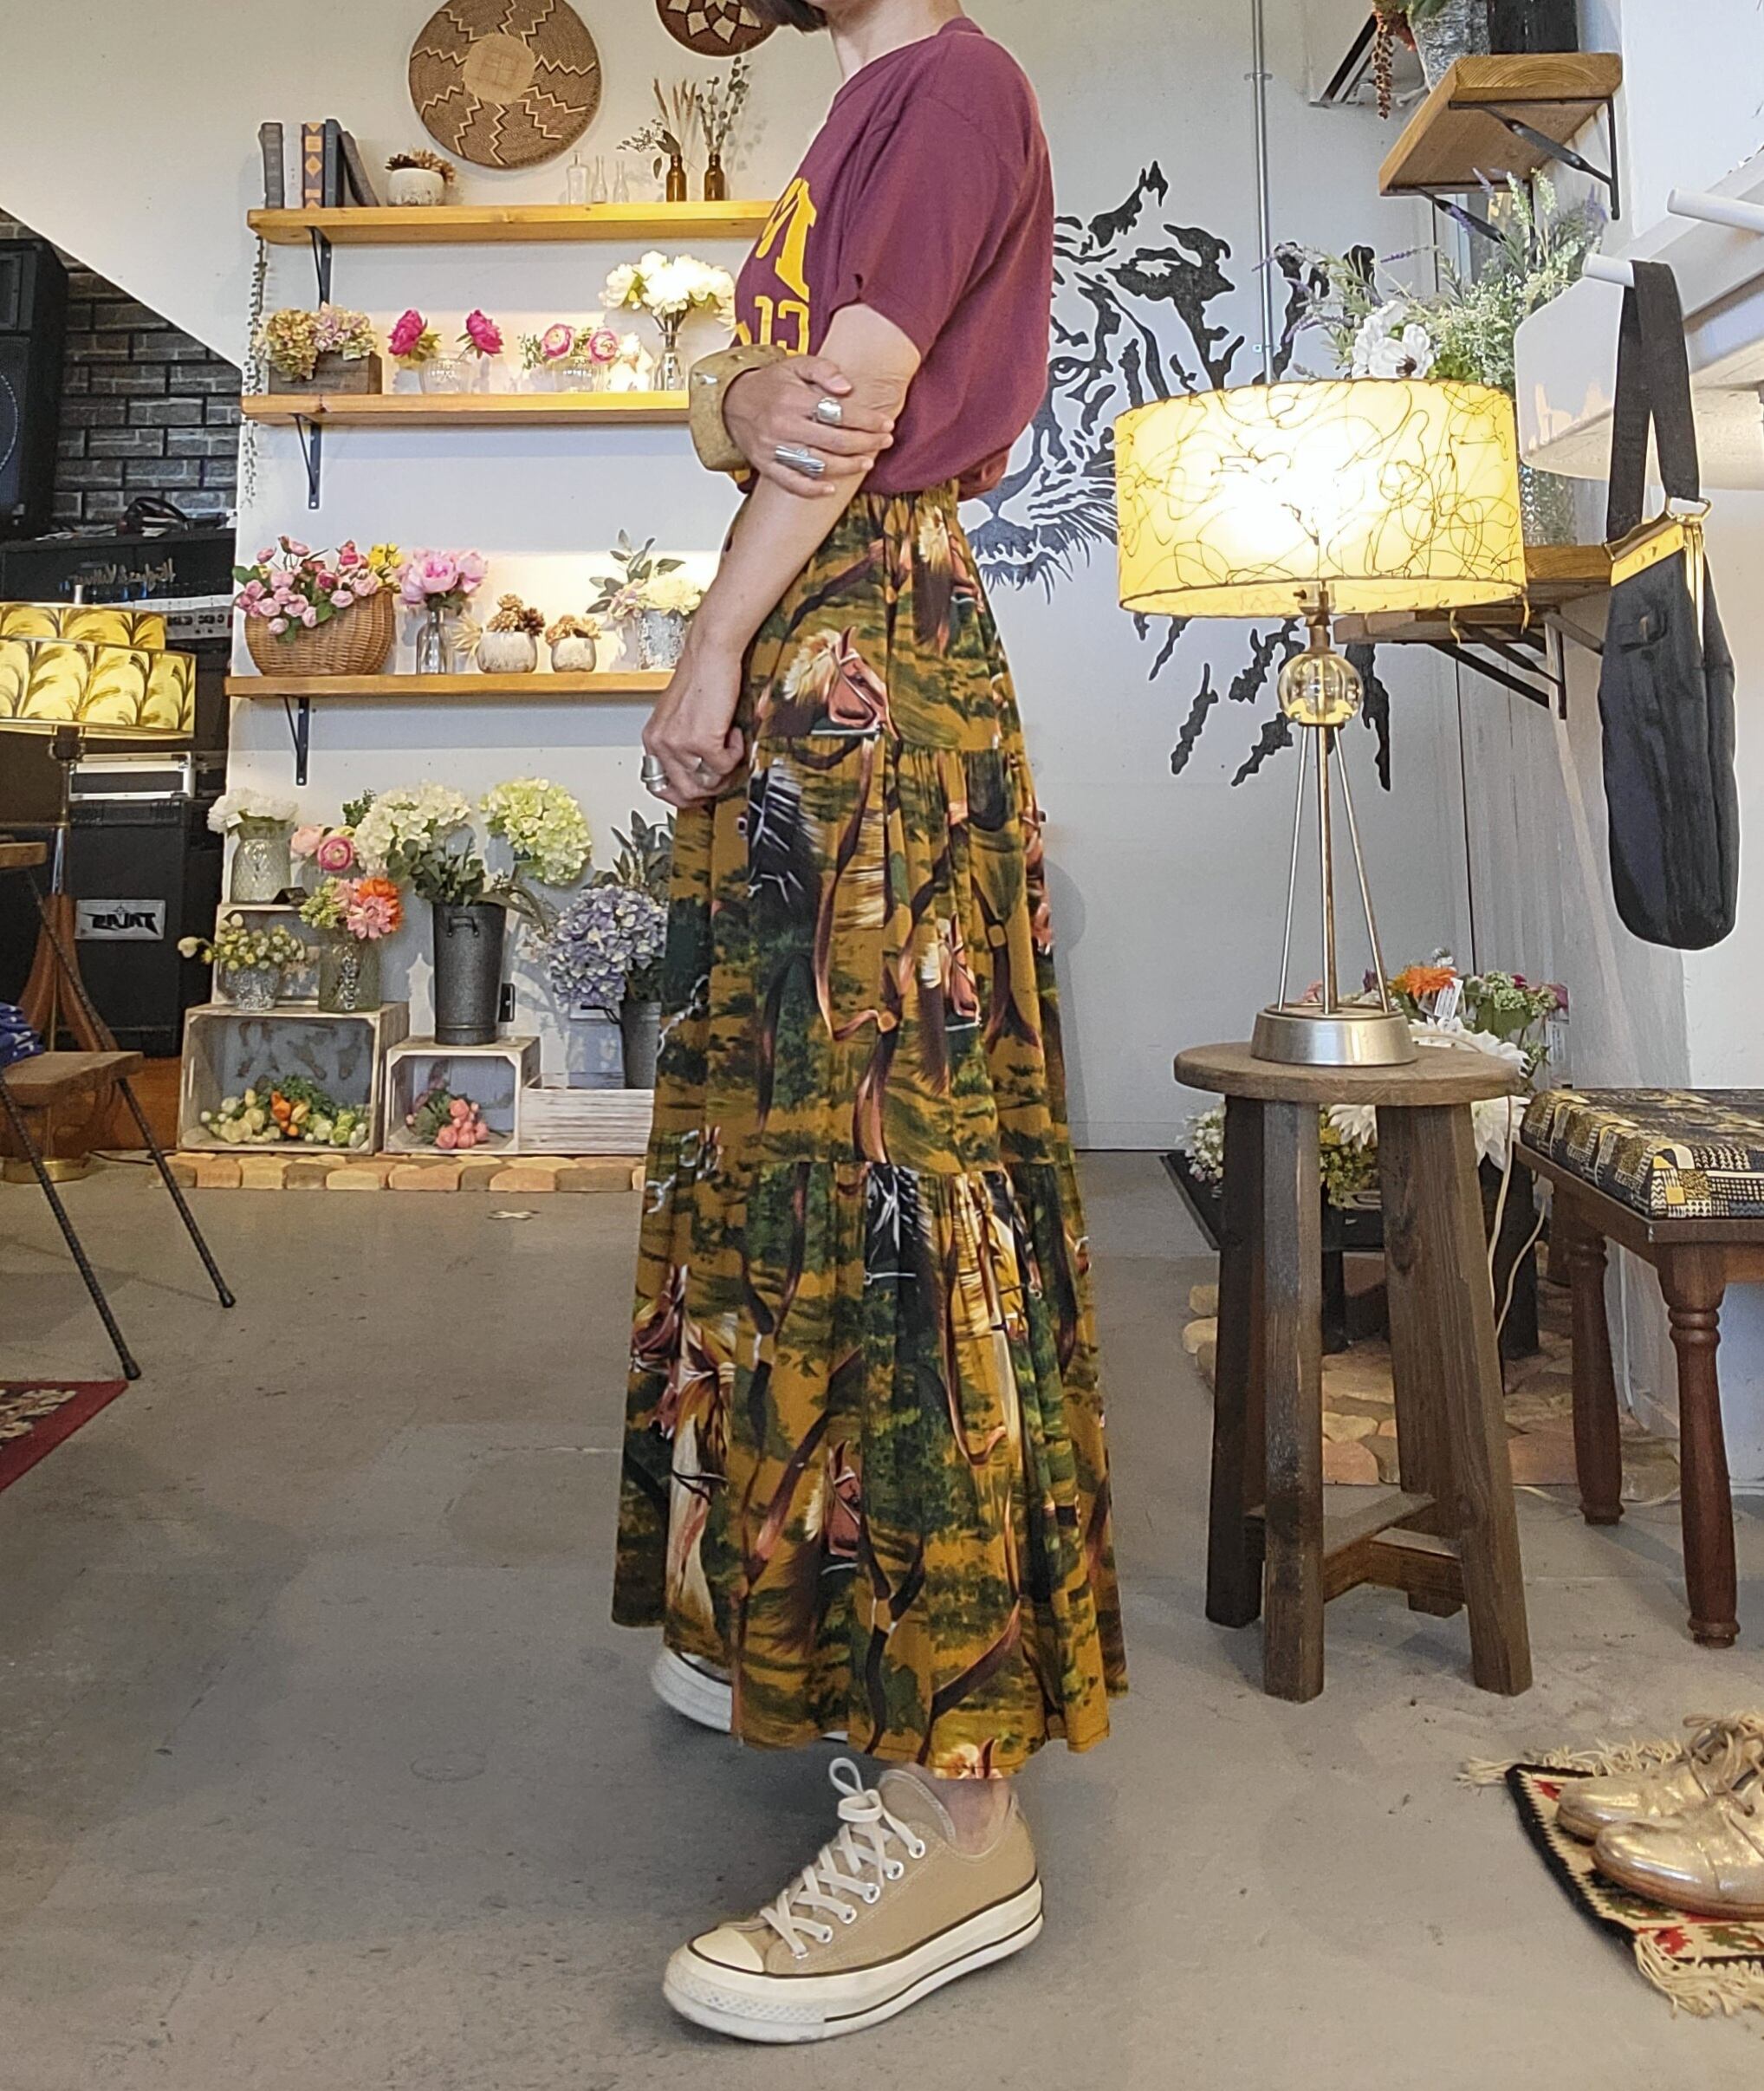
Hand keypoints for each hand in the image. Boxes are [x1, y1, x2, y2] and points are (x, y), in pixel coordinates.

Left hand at [642, 634, 745, 808]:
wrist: (711, 655)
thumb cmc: (701, 678)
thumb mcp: (680, 717)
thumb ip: (681, 745)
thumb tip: (697, 771)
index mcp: (653, 739)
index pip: (659, 786)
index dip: (684, 795)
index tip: (701, 792)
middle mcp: (661, 744)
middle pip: (684, 792)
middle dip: (709, 790)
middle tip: (725, 777)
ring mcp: (679, 744)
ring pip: (707, 783)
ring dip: (726, 772)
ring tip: (731, 752)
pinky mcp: (701, 741)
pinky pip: (724, 766)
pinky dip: (736, 754)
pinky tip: (735, 735)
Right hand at [724, 354, 895, 497]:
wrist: (730, 403)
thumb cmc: (770, 384)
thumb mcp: (795, 364)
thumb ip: (823, 369)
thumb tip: (847, 387)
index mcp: (794, 399)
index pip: (839, 412)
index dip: (867, 420)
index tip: (886, 424)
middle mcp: (784, 425)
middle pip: (834, 441)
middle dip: (865, 443)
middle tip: (884, 442)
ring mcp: (774, 448)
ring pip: (818, 465)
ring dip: (847, 467)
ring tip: (867, 462)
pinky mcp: (766, 465)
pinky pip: (792, 483)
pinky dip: (813, 490)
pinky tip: (832, 489)